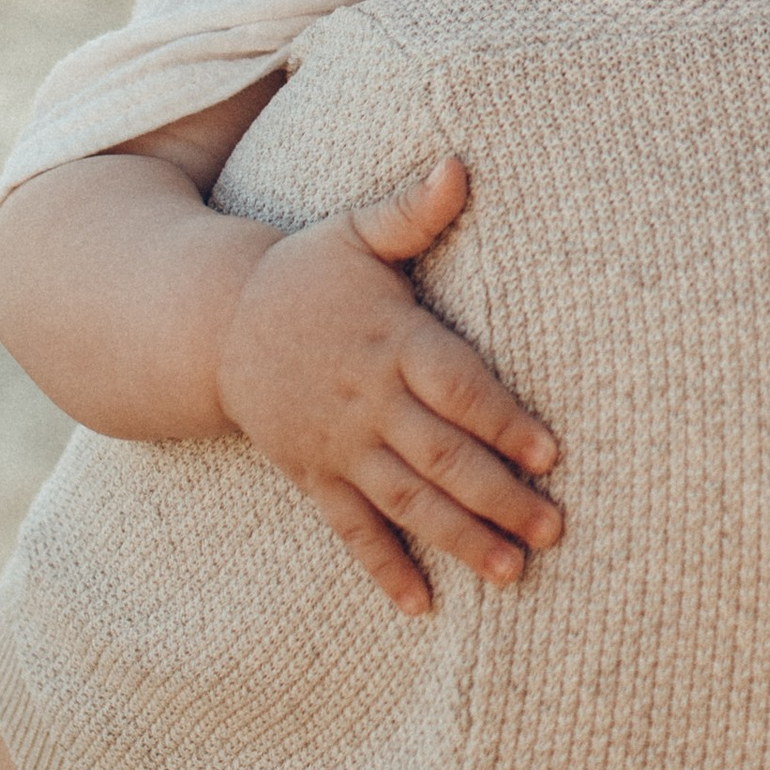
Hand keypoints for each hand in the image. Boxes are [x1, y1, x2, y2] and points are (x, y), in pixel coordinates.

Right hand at [212, 157, 563, 616]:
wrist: (215, 327)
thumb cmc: (306, 275)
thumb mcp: (354, 233)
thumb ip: (412, 212)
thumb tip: (462, 164)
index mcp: (390, 341)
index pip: (455, 388)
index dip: (502, 420)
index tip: (549, 453)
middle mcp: (367, 401)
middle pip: (440, 455)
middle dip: (497, 495)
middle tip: (553, 529)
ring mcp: (338, 447)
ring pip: (406, 501)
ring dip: (458, 539)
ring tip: (512, 572)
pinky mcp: (315, 477)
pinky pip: (351, 531)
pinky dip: (384, 569)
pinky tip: (422, 605)